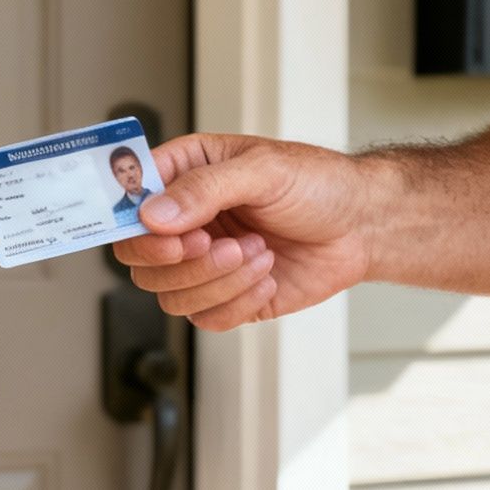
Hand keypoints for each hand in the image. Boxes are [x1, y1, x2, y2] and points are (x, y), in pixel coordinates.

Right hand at [114, 133, 371, 330]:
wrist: (363, 225)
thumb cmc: (318, 184)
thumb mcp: (263, 170)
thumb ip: (205, 189)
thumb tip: (153, 214)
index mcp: (182, 176)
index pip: (127, 203)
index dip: (133, 225)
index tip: (167, 237)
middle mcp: (184, 221)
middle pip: (138, 258)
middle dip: (180, 262)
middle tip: (217, 246)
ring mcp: (202, 263)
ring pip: (169, 294)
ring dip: (215, 281)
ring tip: (258, 254)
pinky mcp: (225, 297)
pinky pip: (204, 318)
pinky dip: (236, 303)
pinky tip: (266, 278)